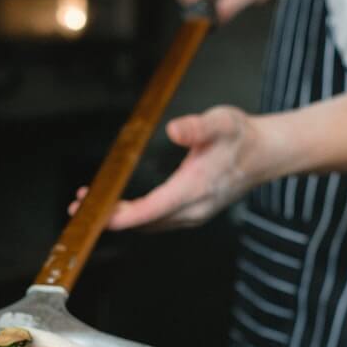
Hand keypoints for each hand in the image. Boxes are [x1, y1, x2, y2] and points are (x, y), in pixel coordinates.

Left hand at [69, 106, 265, 229]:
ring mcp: (193, 214)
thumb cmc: (243, 136)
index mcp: (195, 189)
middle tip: (78, 206)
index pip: (151, 210)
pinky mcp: (192, 213)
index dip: (121, 215)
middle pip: (144, 222)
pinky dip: (135, 217)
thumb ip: (197, 127)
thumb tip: (174, 130)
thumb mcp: (222, 121)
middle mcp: (193, 209)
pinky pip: (157, 221)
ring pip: (149, 224)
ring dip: (120, 218)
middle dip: (111, 217)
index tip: (96, 214)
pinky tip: (118, 207)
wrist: (267, 154)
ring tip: (90, 205)